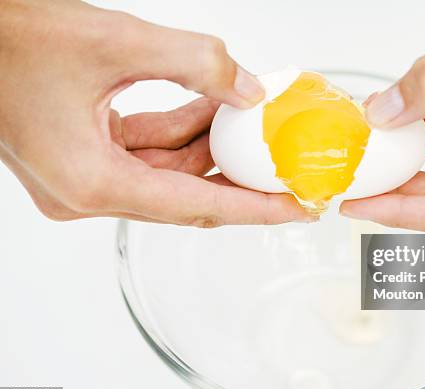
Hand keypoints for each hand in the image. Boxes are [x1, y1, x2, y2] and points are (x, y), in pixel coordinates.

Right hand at [0, 0, 312, 226]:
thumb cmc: (12, 39)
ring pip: (166, 173)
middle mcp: (86, 194)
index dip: (252, 210)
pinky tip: (208, 111)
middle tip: (284, 174)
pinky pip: (146, 155)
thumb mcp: (117, 41)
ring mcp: (83, 179)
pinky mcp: (83, 159)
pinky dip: (179, 134)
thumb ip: (195, 63)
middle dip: (236, 179)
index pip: (194, 207)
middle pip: (184, 196)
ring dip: (207, 148)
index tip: (294, 211)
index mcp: (92, 183)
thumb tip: (249, 90)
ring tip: (249, 126)